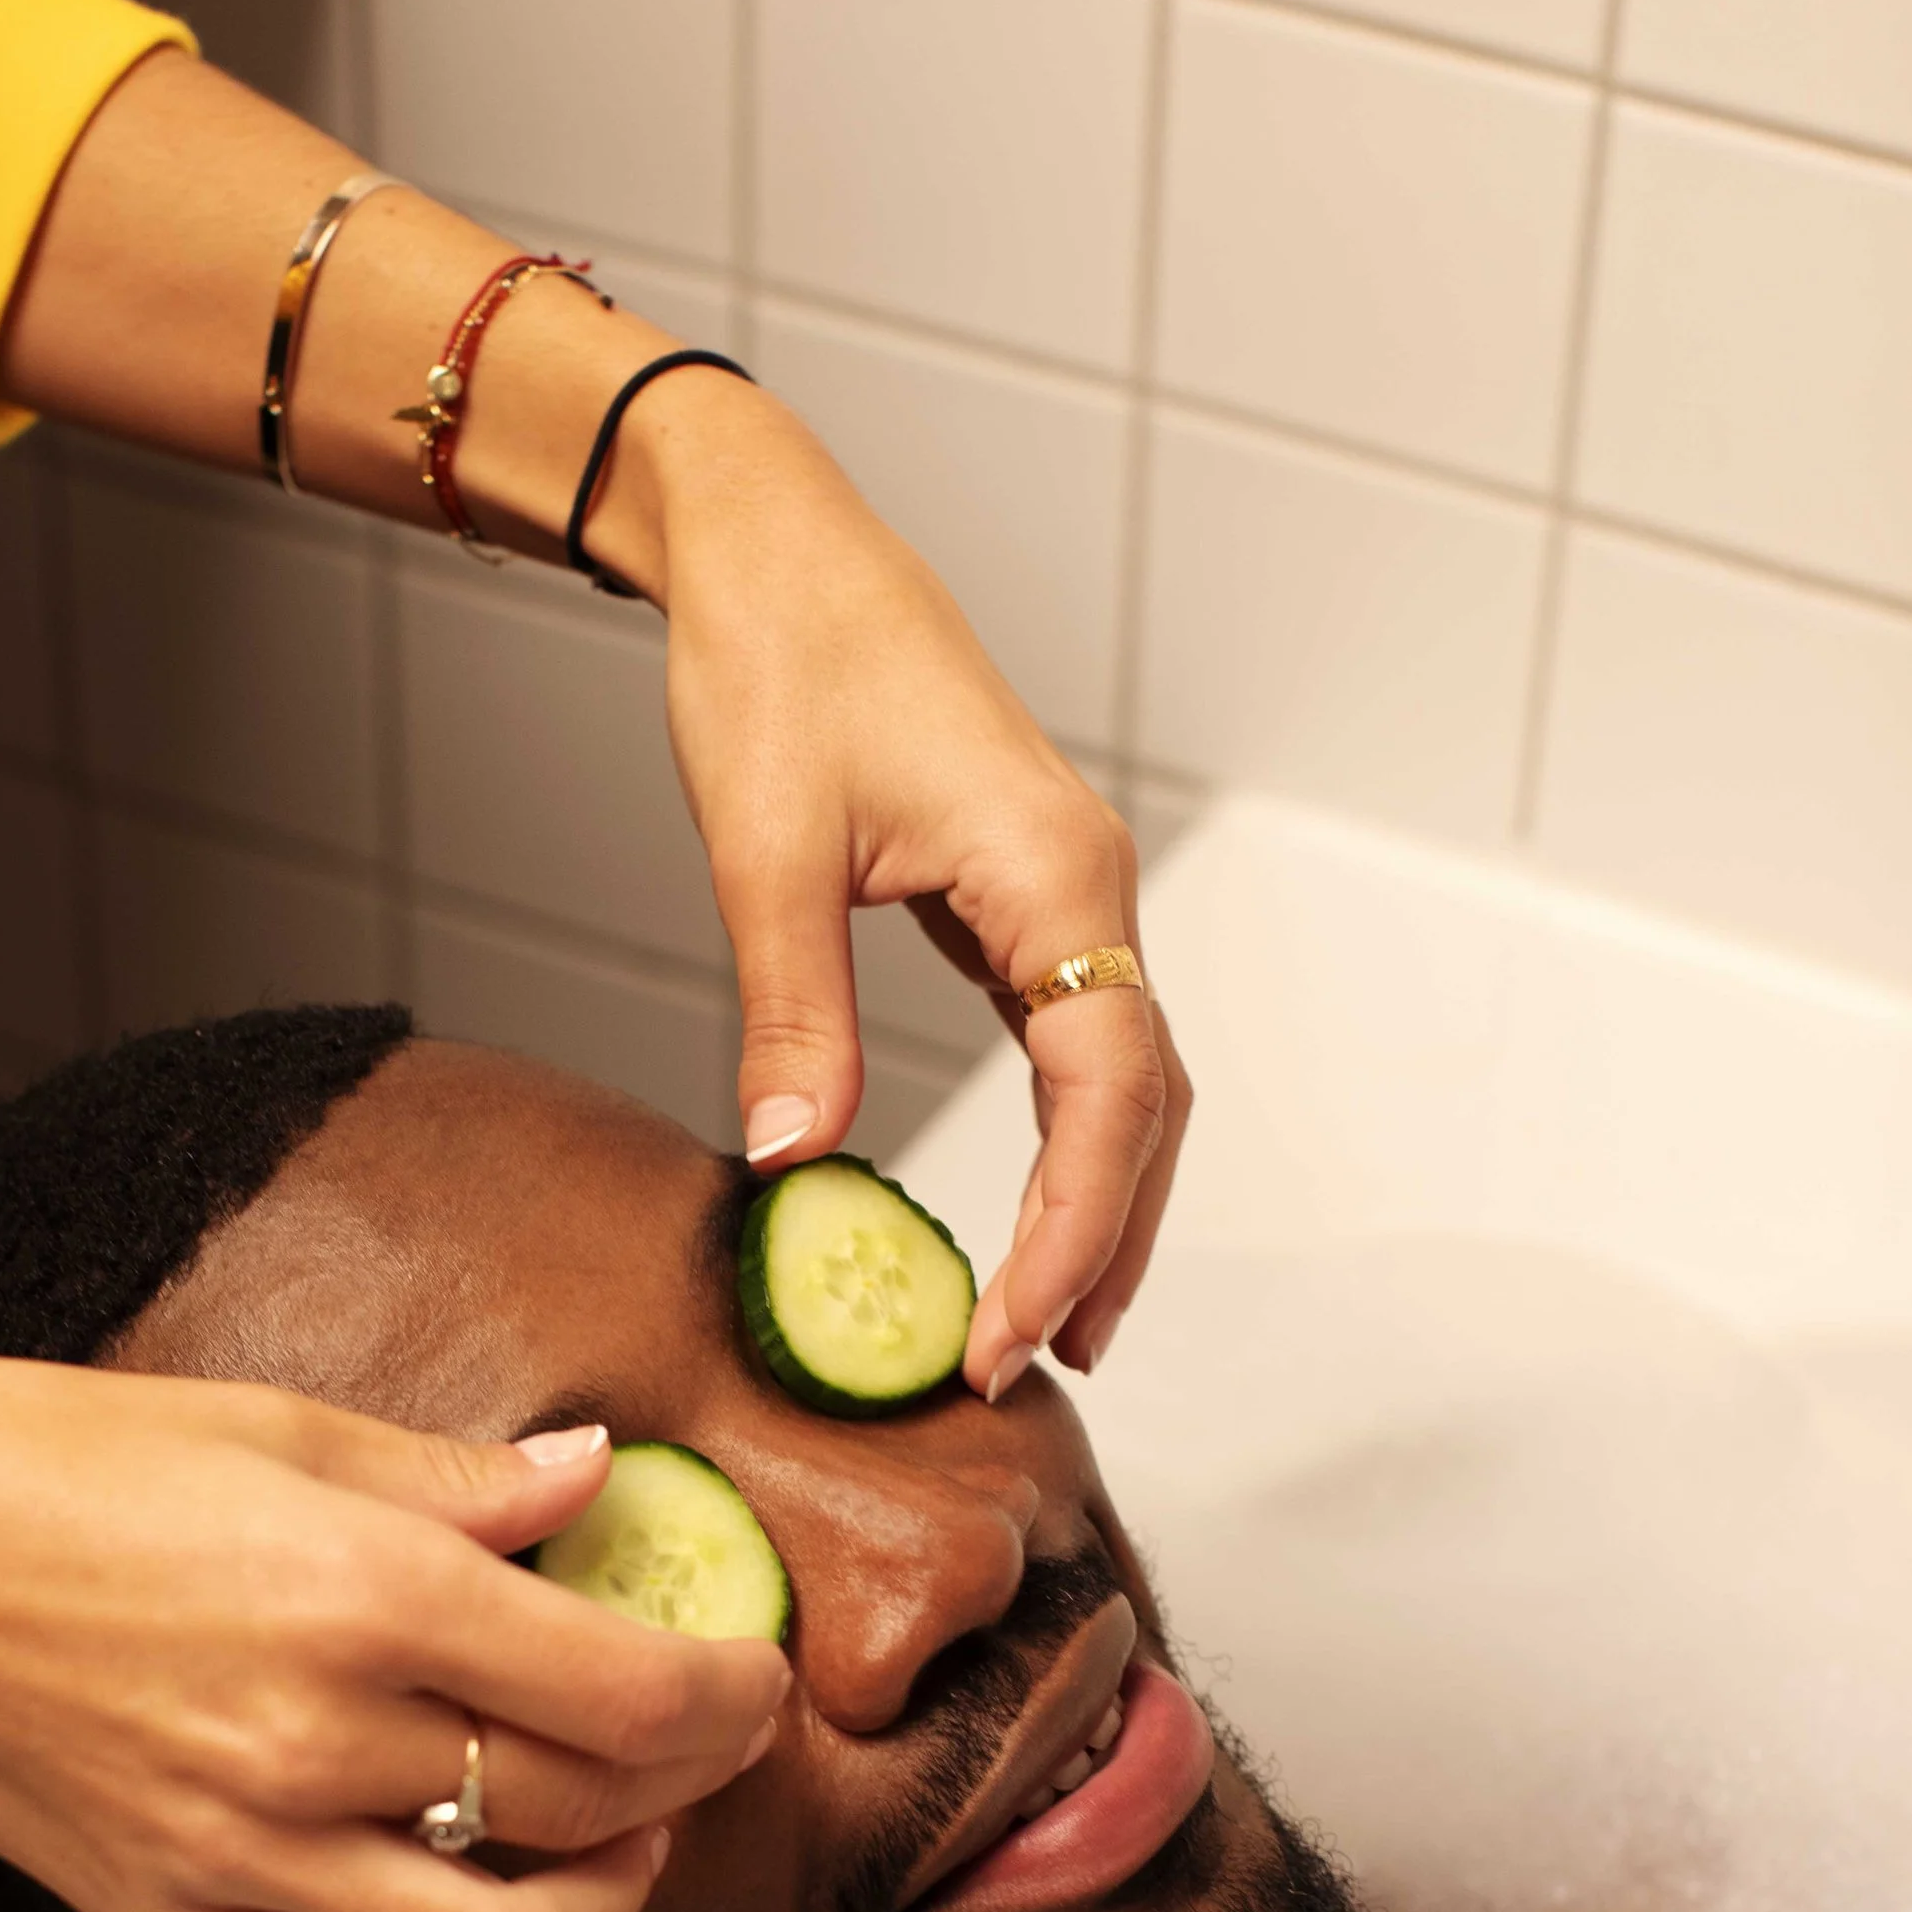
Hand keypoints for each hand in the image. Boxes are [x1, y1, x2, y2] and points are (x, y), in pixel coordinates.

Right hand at [0, 1345, 789, 1911]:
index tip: (752, 1677)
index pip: (629, 1696)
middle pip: (589, 1813)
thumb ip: (459, 1481)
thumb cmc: (37, 1463)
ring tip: (614, 1847)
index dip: (730, 1698)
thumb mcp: (275, 1428)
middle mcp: (319, 1744)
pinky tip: (433, 1896)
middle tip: (705, 1737)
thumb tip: (592, 1484)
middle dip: (690, 1780)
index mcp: (365, 1596)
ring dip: (594, 1907)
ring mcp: (243, 1856)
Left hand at [621, 383, 1192, 1394]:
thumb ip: (793, 1011)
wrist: (773, 545)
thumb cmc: (778, 658)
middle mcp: (1087, 887)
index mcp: (1055, 874)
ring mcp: (1063, 892)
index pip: (1109, 1094)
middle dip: (1104, 1243)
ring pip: (1125, 1080)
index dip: (1069, 1230)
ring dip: (1102, 1203)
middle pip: (1145, 1104)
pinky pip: (1075, 1043)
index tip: (1005, 1337)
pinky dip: (1066, 1140)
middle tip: (1039, 1366)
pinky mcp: (1020, 896)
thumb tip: (796, 1162)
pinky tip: (1032, 1211)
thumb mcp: (767, 849)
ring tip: (1057, 1326)